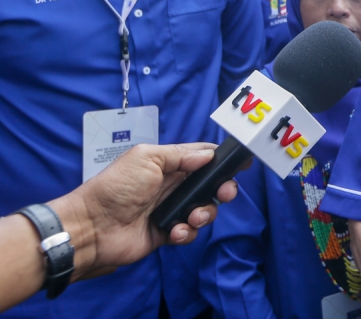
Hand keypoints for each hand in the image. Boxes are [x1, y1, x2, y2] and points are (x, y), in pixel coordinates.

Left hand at [48, 143, 238, 279]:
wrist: (93, 226)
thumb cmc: (115, 187)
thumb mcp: (146, 158)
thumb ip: (180, 154)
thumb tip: (208, 155)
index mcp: (169, 164)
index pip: (203, 158)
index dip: (222, 160)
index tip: (242, 163)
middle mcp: (173, 186)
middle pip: (211, 185)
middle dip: (223, 189)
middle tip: (225, 192)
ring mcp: (171, 210)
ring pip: (205, 210)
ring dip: (205, 213)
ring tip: (191, 216)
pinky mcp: (167, 233)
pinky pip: (190, 232)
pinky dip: (187, 232)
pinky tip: (174, 231)